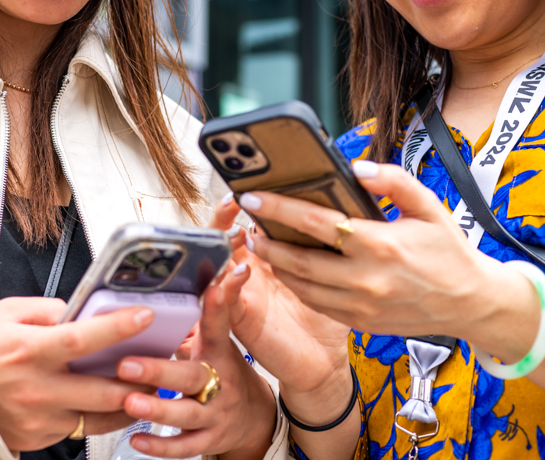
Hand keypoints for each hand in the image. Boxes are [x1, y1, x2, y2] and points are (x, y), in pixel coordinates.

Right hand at [0, 297, 154, 450]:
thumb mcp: (6, 314)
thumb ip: (48, 310)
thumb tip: (83, 310)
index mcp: (28, 351)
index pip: (82, 339)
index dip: (117, 328)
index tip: (146, 316)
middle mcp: (36, 388)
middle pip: (103, 389)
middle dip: (140, 378)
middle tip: (164, 360)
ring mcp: (39, 418)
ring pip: (100, 416)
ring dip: (131, 401)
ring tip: (151, 383)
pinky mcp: (39, 437)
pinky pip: (81, 428)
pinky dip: (103, 415)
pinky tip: (117, 401)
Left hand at [114, 260, 276, 459]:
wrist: (254, 418)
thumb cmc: (226, 374)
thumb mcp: (219, 344)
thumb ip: (205, 317)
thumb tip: (196, 278)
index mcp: (219, 354)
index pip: (219, 328)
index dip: (218, 308)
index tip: (215, 287)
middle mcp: (220, 384)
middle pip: (193, 377)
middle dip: (159, 371)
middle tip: (126, 364)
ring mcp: (215, 414)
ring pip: (188, 414)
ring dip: (157, 409)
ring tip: (130, 402)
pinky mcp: (209, 440)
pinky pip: (185, 447)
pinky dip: (160, 446)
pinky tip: (137, 440)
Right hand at [209, 197, 350, 395]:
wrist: (324, 359)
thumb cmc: (326, 313)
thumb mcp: (326, 270)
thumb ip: (321, 241)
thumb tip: (331, 202)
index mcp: (265, 257)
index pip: (244, 222)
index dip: (240, 204)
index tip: (248, 185)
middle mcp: (246, 273)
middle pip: (219, 240)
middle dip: (221, 219)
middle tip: (233, 203)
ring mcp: (239, 297)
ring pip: (213, 268)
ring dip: (217, 250)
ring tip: (231, 234)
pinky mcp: (239, 323)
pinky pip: (221, 305)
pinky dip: (224, 289)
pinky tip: (235, 274)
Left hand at [241, 162, 538, 361]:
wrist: (471, 303)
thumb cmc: (449, 251)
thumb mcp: (429, 206)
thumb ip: (394, 181)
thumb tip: (358, 167)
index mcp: (380, 244)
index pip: (317, 222)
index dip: (279, 209)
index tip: (253, 197)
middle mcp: (367, 278)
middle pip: (300, 260)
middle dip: (266, 241)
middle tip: (246, 224)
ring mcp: (362, 305)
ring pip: (304, 287)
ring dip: (278, 266)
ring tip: (261, 245)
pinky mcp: (361, 322)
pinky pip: (318, 304)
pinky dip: (298, 287)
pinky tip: (289, 269)